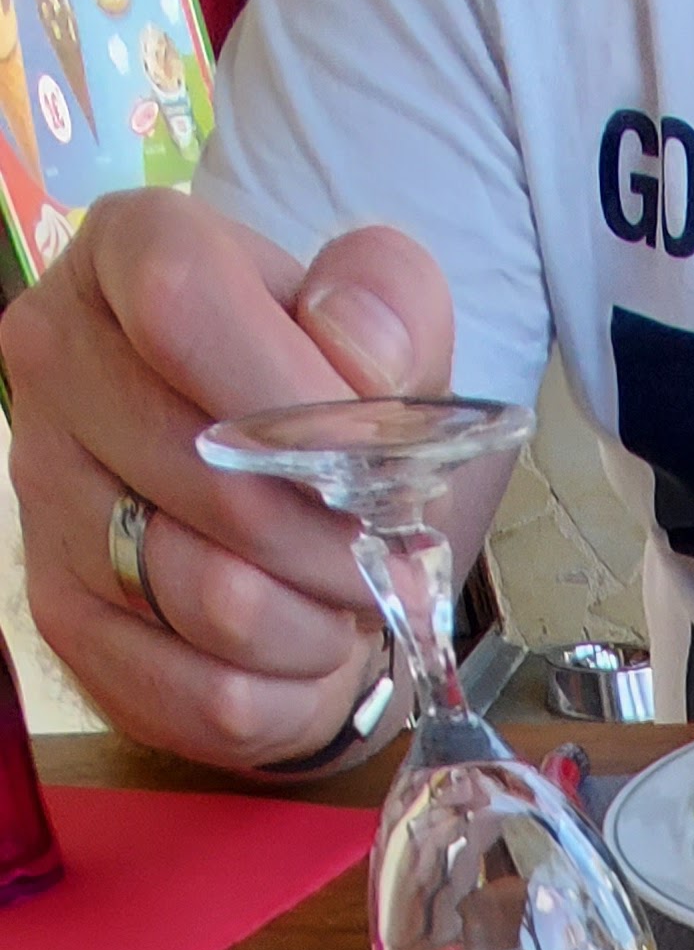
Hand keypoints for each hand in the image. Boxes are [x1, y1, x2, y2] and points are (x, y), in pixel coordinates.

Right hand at [3, 194, 457, 768]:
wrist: (280, 511)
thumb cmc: (328, 407)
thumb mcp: (388, 326)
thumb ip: (390, 304)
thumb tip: (360, 357)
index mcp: (127, 255)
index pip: (183, 304)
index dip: (301, 398)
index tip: (380, 458)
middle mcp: (57, 364)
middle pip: (218, 481)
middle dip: (341, 542)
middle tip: (388, 553)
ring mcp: (46, 496)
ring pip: (218, 600)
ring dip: (319, 622)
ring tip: (340, 597)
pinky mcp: (66, 618)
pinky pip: (209, 695)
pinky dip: (287, 694)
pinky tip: (299, 652)